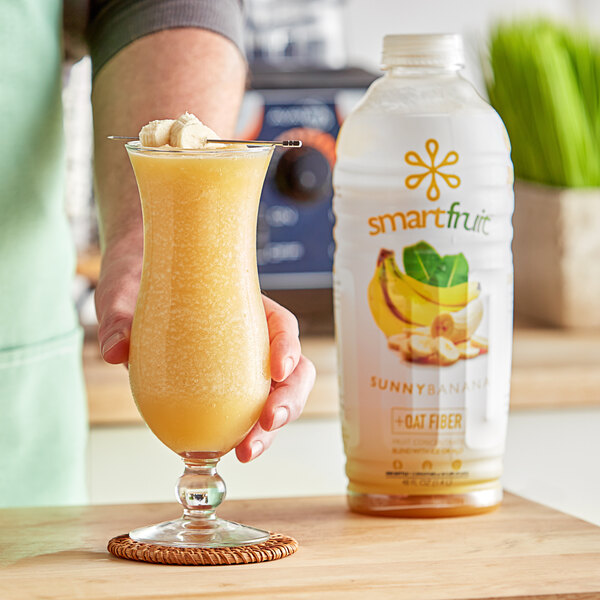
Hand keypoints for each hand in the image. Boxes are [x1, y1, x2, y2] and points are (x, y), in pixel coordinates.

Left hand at [96, 250, 315, 459]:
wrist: (131, 291)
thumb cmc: (140, 285)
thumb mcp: (125, 291)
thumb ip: (119, 318)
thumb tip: (115, 352)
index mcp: (243, 307)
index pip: (281, 326)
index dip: (288, 347)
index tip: (278, 369)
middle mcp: (249, 338)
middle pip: (291, 370)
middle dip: (288, 400)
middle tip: (267, 423)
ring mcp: (238, 366)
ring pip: (274, 396)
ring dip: (270, 427)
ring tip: (247, 451)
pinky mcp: (219, 390)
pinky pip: (240, 414)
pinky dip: (240, 435)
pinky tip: (221, 452)